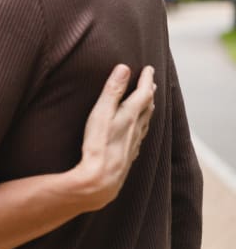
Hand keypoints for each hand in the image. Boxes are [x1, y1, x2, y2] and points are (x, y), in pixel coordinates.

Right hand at [72, 64, 155, 210]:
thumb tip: (124, 68)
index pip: (143, 93)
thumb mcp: (101, 112)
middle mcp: (135, 128)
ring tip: (149, 102)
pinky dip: (142, 126)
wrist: (101, 180)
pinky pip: (140, 135)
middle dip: (149, 92)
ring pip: (146, 122)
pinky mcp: (128, 155)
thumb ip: (112, 90)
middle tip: (151, 82)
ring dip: (148, 109)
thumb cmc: (98, 144)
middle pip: (148, 107)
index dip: (146, 79)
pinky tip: (138, 131)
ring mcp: (133, 143)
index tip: (150, 68)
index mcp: (130, 115)